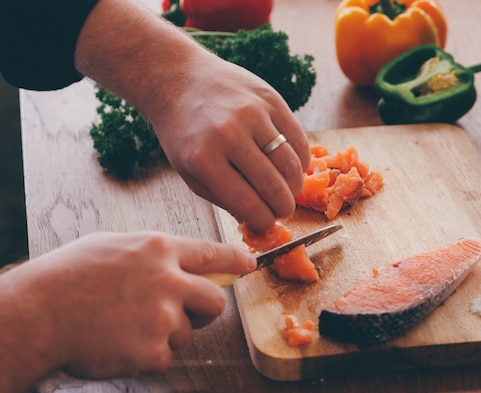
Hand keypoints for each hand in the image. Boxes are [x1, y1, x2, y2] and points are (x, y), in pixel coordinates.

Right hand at [0, 232, 255, 380]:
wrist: (38, 312)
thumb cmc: (69, 276)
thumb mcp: (116, 246)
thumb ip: (154, 255)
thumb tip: (180, 261)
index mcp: (160, 250)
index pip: (213, 254)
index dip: (236, 260)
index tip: (249, 265)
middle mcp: (170, 280)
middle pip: (215, 302)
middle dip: (205, 310)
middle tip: (180, 312)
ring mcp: (163, 316)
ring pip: (187, 332)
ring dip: (166, 333)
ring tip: (127, 325)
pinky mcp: (154, 350)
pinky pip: (165, 355)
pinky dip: (147, 353)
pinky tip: (120, 342)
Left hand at [153, 56, 310, 231]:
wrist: (178, 79)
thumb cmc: (183, 131)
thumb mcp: (188, 170)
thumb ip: (221, 196)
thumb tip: (256, 217)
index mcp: (203, 158)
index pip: (247, 203)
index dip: (263, 221)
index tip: (266, 224)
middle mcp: (229, 134)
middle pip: (273, 186)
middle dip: (283, 208)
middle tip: (282, 212)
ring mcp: (252, 113)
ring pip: (291, 163)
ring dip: (295, 186)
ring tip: (289, 192)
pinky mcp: (270, 99)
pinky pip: (298, 137)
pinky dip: (301, 160)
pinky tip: (294, 168)